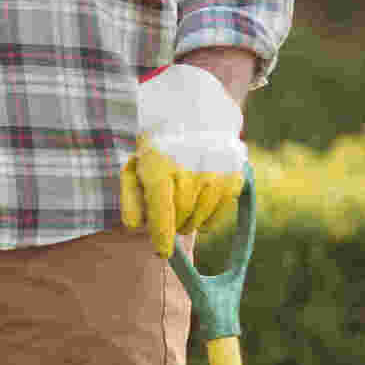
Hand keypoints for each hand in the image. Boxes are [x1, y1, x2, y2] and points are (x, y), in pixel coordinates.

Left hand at [118, 63, 247, 257]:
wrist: (193, 112)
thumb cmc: (157, 144)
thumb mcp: (135, 163)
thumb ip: (131, 196)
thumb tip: (135, 227)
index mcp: (161, 167)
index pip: (162, 212)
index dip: (162, 236)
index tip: (162, 252)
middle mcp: (191, 173)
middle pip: (180, 219)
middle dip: (170, 224)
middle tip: (165, 214)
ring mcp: (216, 177)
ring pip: (199, 219)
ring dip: (187, 221)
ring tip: (180, 205)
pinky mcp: (234, 180)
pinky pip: (219, 215)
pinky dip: (207, 219)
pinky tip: (198, 207)